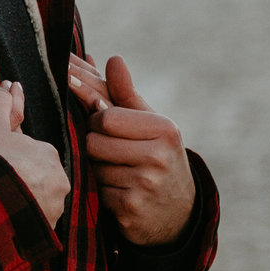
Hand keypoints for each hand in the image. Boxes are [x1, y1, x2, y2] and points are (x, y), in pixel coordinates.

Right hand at [0, 73, 67, 227]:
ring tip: (3, 190)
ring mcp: (47, 169)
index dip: (4, 96)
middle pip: (22, 141)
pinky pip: (49, 187)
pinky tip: (17, 203)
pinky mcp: (59, 191)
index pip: (3, 104)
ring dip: (27, 171)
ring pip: (38, 163)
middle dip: (12, 148)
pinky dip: (37, 193)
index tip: (10, 87)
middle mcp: (27, 144)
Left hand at [65, 52, 194, 245]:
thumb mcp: (150, 124)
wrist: (177, 212)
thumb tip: (113, 59)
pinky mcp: (130, 209)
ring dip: (96, 168)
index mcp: (164, 129)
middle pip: (93, 141)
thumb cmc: (156, 156)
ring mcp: (145, 185)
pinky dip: (101, 190)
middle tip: (114, 150)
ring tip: (120, 171)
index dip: (96, 119)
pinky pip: (95, 191)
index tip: (102, 121)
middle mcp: (158, 156)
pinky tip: (121, 192)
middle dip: (94, 144)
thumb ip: (126, 93)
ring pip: (91, 166)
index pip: (105, 116)